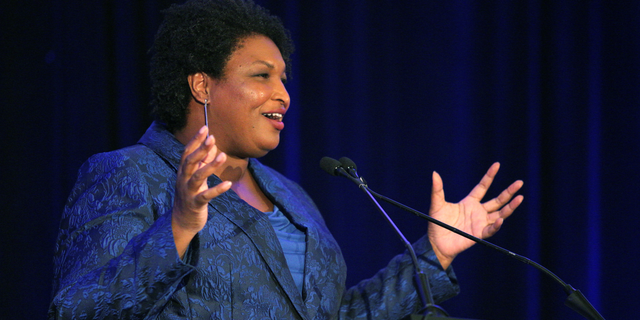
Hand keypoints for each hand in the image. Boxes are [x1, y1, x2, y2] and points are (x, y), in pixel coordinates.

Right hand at [172, 126, 230, 256]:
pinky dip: (217, 189)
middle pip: (189, 162)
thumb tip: (212, 146)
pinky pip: (206, 196)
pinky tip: (227, 184)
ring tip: (223, 155)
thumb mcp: (196, 177)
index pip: (187, 152)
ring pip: (197, 177)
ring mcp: (188, 192)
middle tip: (212, 138)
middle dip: (200, 149)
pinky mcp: (195, 204)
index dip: (195, 140)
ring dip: (210, 166)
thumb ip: (203, 162)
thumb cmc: (191, 196)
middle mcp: (183, 180)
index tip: (205, 128)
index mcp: (183, 172)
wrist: (182, 221)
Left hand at [428, 162, 522, 269]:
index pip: (483, 187)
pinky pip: (491, 229)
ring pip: (500, 214)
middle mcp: (478, 211)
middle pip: (497, 200)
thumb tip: (434, 173)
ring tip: (520, 198)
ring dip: (510, 207)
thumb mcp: (437, 204)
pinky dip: (496, 225)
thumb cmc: (437, 223)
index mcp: (469, 202)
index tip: (497, 165)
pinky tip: (501, 220)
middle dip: (508, 191)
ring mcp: (480, 223)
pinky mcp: (479, 234)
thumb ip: (437, 190)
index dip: (489, 176)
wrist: (436, 242)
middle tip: (520, 182)